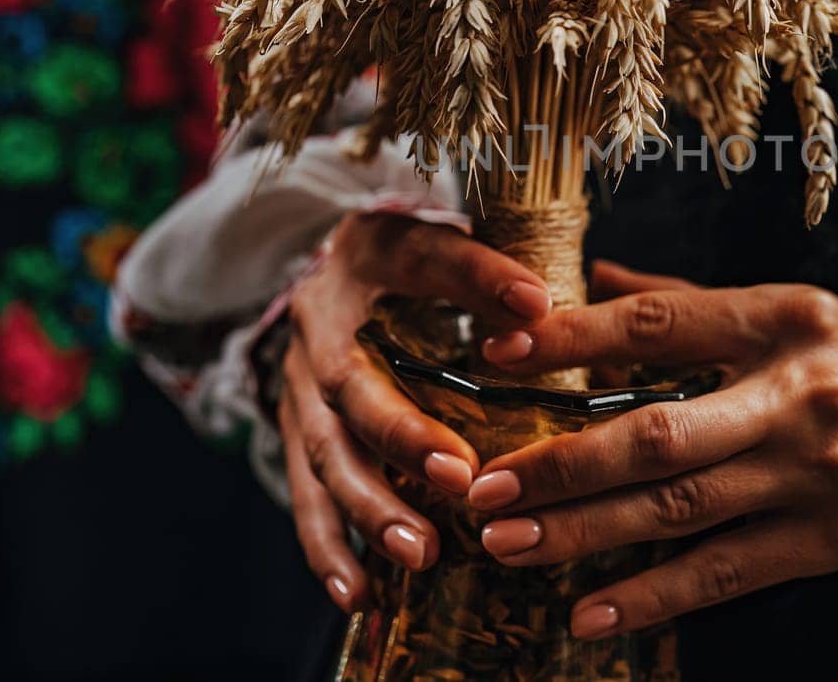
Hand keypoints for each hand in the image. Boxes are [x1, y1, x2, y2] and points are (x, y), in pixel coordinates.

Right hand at [278, 210, 555, 611]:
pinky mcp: (294, 434)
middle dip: (403, 433)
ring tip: (420, 551)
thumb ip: (490, 270)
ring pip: (325, 452)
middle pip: (352, 383)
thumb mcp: (447, 243)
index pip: (424, 257)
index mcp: (370, 255)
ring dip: (370, 507)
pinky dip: (328, 549)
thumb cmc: (409, 264)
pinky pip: (305, 497)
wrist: (328, 274)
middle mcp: (322, 323)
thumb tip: (543, 308)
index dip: (477, 278)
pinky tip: (358, 595)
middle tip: (460, 474)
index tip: (536, 302)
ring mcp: (300, 385)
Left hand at [469, 262, 837, 639]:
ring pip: (679, 512)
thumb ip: (688, 301)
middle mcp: (798, 396)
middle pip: (658, 435)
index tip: (500, 351)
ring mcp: (815, 475)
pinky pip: (726, 574)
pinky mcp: (832, 542)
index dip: (574, 338)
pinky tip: (590, 612)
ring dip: (584, 534)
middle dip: (560, 465)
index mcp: (783, 320)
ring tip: (507, 546)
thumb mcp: (793, 308)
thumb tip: (593, 275)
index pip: (660, 326)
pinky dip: (654, 597)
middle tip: (483, 487)